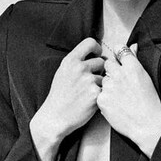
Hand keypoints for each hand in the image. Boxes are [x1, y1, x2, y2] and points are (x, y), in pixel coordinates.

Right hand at [30, 38, 104, 160]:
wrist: (55, 117)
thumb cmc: (59, 96)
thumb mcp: (62, 73)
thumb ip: (77, 62)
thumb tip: (95, 54)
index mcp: (70, 60)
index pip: (90, 43)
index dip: (96, 48)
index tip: (97, 54)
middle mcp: (79, 68)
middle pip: (101, 61)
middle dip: (99, 70)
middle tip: (89, 81)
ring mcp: (88, 81)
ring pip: (104, 76)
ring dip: (100, 84)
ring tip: (86, 94)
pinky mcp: (95, 94)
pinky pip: (105, 89)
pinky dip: (100, 95)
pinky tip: (89, 101)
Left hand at [96, 44, 160, 156]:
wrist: (146, 124)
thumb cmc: (150, 102)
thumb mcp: (146, 78)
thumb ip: (136, 60)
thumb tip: (132, 46)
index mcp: (132, 66)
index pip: (119, 49)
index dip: (119, 55)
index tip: (120, 61)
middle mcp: (119, 73)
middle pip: (108, 64)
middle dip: (112, 71)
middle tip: (120, 83)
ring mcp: (109, 86)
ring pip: (103, 80)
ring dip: (108, 86)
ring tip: (120, 98)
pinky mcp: (101, 99)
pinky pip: (99, 94)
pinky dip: (105, 99)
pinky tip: (115, 105)